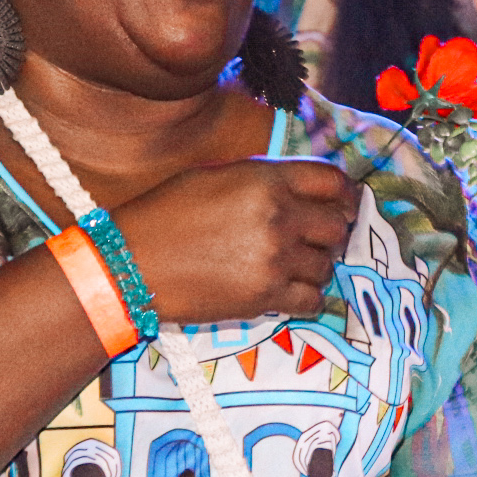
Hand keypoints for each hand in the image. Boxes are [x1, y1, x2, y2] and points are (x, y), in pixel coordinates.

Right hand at [112, 158, 358, 324]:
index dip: (345, 194)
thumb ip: (263, 179)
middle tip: (315, 240)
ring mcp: (274, 258)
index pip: (332, 181)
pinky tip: (290, 291)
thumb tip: (300, 190)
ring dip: (316, 266)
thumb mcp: (215, 176)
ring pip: (326, 265)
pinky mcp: (266, 295)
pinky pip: (313, 299)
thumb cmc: (165, 215)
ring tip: (292, 266)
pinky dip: (307, 297)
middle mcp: (277, 216)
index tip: (345, 206)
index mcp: (265, 179)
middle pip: (336, 226)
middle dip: (330, 233)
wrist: (131, 263)